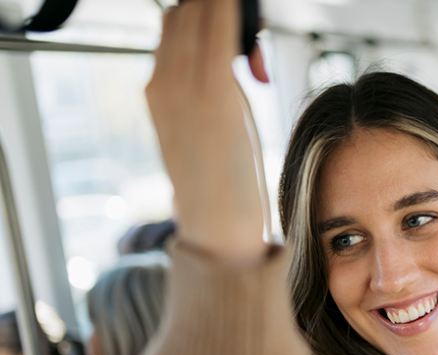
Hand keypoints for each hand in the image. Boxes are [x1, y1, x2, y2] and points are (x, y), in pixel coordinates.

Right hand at [146, 0, 266, 263]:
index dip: (208, 13)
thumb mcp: (205, 130)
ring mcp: (186, 87)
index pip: (176, 19)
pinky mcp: (218, 96)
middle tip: (252, 38)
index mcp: (157, 90)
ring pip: (203, 8)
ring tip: (257, 44)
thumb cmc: (220, 185)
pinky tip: (257, 19)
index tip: (240, 31)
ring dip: (234, 12)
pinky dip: (241, 14)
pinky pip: (226, 26)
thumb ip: (211, 89)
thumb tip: (233, 60)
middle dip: (222, 9)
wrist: (217, 228)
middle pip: (188, 7)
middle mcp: (164, 81)